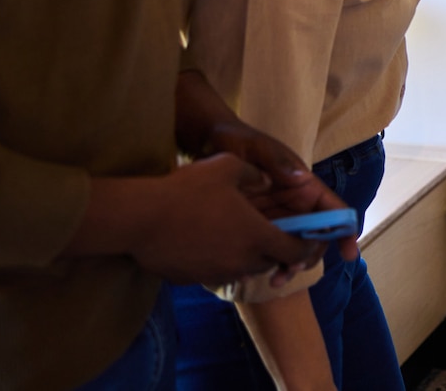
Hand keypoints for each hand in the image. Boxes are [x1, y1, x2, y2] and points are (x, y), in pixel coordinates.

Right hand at [70, 153, 324, 286]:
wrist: (140, 218)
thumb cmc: (188, 189)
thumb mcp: (229, 166)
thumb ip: (257, 173)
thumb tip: (266, 180)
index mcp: (258, 236)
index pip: (295, 251)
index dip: (305, 246)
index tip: (305, 239)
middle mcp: (242, 261)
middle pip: (269, 261)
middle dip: (274, 248)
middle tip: (268, 231)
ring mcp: (216, 273)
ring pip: (243, 268)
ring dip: (247, 254)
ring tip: (236, 233)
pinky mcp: (192, 279)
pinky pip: (215, 271)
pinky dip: (219, 259)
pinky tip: (206, 240)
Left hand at [177, 70, 357, 262]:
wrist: (205, 144)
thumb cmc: (235, 140)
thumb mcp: (255, 147)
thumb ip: (276, 162)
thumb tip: (301, 178)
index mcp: (303, 185)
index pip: (333, 208)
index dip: (345, 230)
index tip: (348, 253)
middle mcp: (295, 203)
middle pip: (317, 235)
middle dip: (310, 256)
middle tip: (292, 270)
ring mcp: (277, 216)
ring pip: (293, 247)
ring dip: (289, 265)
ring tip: (273, 281)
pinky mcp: (256, 226)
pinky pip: (269, 248)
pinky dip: (266, 263)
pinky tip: (251, 275)